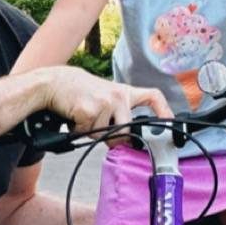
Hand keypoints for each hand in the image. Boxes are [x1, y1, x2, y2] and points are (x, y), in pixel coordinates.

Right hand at [38, 66, 170, 132]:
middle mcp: (118, 96)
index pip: (153, 97)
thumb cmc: (81, 92)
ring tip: (84, 116)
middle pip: (126, 131)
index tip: (170, 121)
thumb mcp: (105, 97)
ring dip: (91, 132)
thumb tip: (126, 142)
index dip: (164, 110)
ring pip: (103, 135)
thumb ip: (118, 115)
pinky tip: (75, 117)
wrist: (54, 82)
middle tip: (100, 131)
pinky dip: (78, 131)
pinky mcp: (88, 109)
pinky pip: (86, 132)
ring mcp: (104, 102)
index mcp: (125, 93)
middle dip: (114, 140)